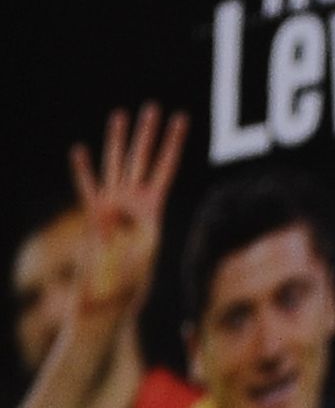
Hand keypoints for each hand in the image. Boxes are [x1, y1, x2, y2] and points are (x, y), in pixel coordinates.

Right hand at [65, 105, 186, 332]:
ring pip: (115, 166)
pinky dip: (83, 170)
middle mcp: (133, 204)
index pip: (166, 168)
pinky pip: (87, 189)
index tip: (182, 119)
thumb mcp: (142, 255)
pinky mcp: (92, 218)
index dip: (173, 143)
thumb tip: (121, 213)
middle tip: (154, 107)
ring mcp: (112, 209)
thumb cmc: (129, 283)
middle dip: (148, 134)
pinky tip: (80, 150)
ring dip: (117, 142)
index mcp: (152, 210)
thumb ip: (135, 230)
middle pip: (142, 160)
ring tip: (120, 114)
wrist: (108, 300)